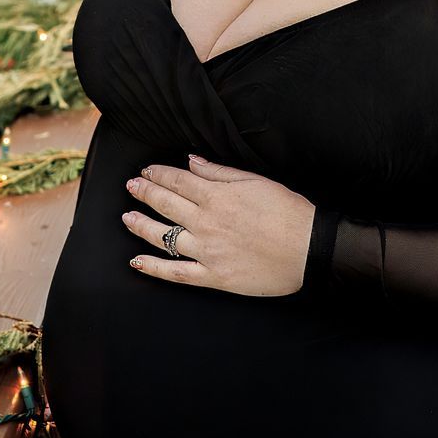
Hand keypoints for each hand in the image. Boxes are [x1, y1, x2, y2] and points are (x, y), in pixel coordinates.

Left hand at [124, 153, 313, 295]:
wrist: (309, 249)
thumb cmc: (289, 213)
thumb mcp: (256, 181)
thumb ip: (220, 172)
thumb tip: (192, 161)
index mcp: (216, 196)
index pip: (177, 181)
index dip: (158, 174)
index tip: (147, 171)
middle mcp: (206, 222)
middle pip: (165, 204)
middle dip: (145, 193)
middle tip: (132, 187)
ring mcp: (207, 251)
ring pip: (163, 237)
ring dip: (141, 225)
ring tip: (128, 218)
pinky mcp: (213, 276)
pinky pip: (176, 273)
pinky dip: (153, 267)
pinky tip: (136, 261)